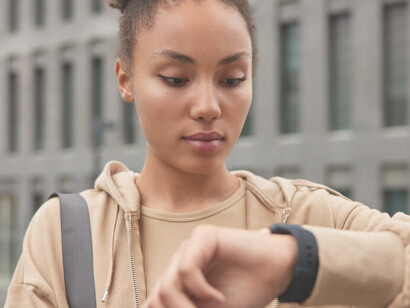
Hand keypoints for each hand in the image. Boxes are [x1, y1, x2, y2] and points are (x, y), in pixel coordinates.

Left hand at [142, 225, 296, 307]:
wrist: (278, 271)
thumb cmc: (246, 292)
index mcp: (179, 280)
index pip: (154, 303)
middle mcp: (180, 263)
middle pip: (157, 297)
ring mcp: (190, 248)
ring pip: (168, 285)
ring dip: (186, 307)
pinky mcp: (203, 236)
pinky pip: (186, 269)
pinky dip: (201, 290)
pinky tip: (218, 298)